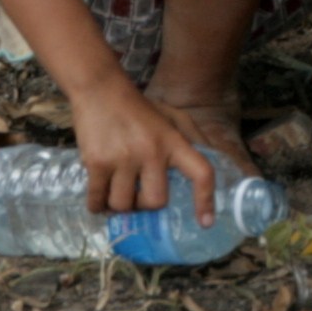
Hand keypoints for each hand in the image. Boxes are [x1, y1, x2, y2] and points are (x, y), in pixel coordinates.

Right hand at [75, 81, 220, 222]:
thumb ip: (193, 137)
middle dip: (145, 205)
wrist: (100, 88)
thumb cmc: (138, 107)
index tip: (205, 222)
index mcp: (173, 141)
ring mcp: (123, 158)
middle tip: (137, 196)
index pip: (200, 172)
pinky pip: (97, 200)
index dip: (205, 200)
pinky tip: (98, 200)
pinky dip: (97, 206)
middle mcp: (151, 151)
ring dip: (119, 206)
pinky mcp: (97, 162)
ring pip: (123, 205)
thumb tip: (214, 158)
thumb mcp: (171, 115)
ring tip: (116, 193)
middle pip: (154, 202)